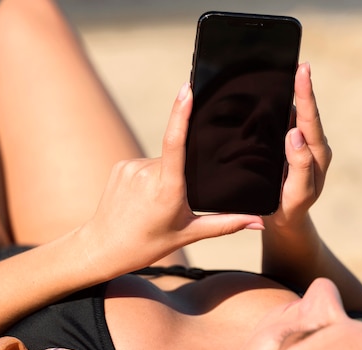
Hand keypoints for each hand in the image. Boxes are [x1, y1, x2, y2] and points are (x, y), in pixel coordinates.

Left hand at [83, 84, 262, 272]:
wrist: (102, 248)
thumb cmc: (147, 244)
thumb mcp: (190, 234)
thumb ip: (227, 224)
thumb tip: (259, 223)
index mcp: (167, 188)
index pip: (176, 142)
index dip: (182, 113)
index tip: (187, 90)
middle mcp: (148, 172)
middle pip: (176, 158)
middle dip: (182, 176)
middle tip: (172, 206)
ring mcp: (131, 167)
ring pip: (161, 162)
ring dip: (165, 177)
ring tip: (153, 205)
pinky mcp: (120, 166)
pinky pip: (145, 164)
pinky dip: (150, 177)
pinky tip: (141, 198)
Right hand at [266, 63, 331, 228]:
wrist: (285, 220)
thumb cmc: (291, 208)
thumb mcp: (297, 193)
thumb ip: (300, 166)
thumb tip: (295, 134)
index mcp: (317, 155)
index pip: (311, 121)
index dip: (306, 96)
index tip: (303, 73)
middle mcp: (313, 146)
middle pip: (307, 113)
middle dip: (303, 87)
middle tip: (300, 64)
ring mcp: (303, 144)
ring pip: (297, 116)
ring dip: (292, 94)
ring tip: (287, 71)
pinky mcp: (292, 146)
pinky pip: (287, 123)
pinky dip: (281, 107)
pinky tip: (274, 94)